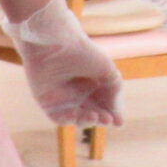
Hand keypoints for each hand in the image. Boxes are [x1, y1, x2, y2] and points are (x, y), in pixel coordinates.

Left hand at [7, 0, 123, 128]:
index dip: (112, 114)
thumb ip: (114, 92)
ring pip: (77, 118)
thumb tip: (117, 120)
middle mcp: (78, 92)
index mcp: (93, 84)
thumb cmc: (83, 53)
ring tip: (95, 116)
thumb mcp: (107, 71)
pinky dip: (68, 119)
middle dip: (101, 119)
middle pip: (92, 113)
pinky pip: (58, 118)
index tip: (119, 122)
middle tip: (107, 120)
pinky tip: (76, 115)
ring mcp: (63, 98)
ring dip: (87, 121)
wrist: (56, 44)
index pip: (104, 105)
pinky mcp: (46, 102)